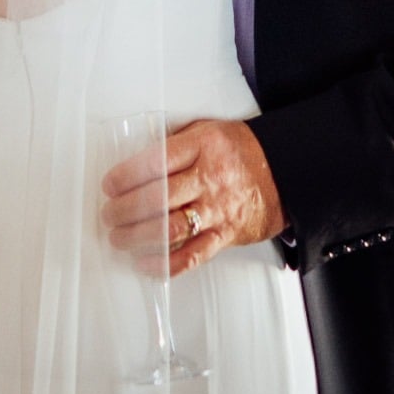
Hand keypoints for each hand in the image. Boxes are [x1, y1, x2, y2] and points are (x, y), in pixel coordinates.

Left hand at [100, 119, 284, 277]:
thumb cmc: (240, 151)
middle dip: (124, 209)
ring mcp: (218, 209)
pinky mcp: (226, 235)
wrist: (285, 171)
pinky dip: (166, 264)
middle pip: (158, 197)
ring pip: (170, 228)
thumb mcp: (206, 130)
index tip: (109, 184)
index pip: (156, 162)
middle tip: (108, 214)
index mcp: (203, 146)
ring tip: (118, 237)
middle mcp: (210, 178)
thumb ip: (174, 142)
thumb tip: (135, 159)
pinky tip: (146, 263)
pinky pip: (193, 255)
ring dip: (137, 236)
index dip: (126, 175)